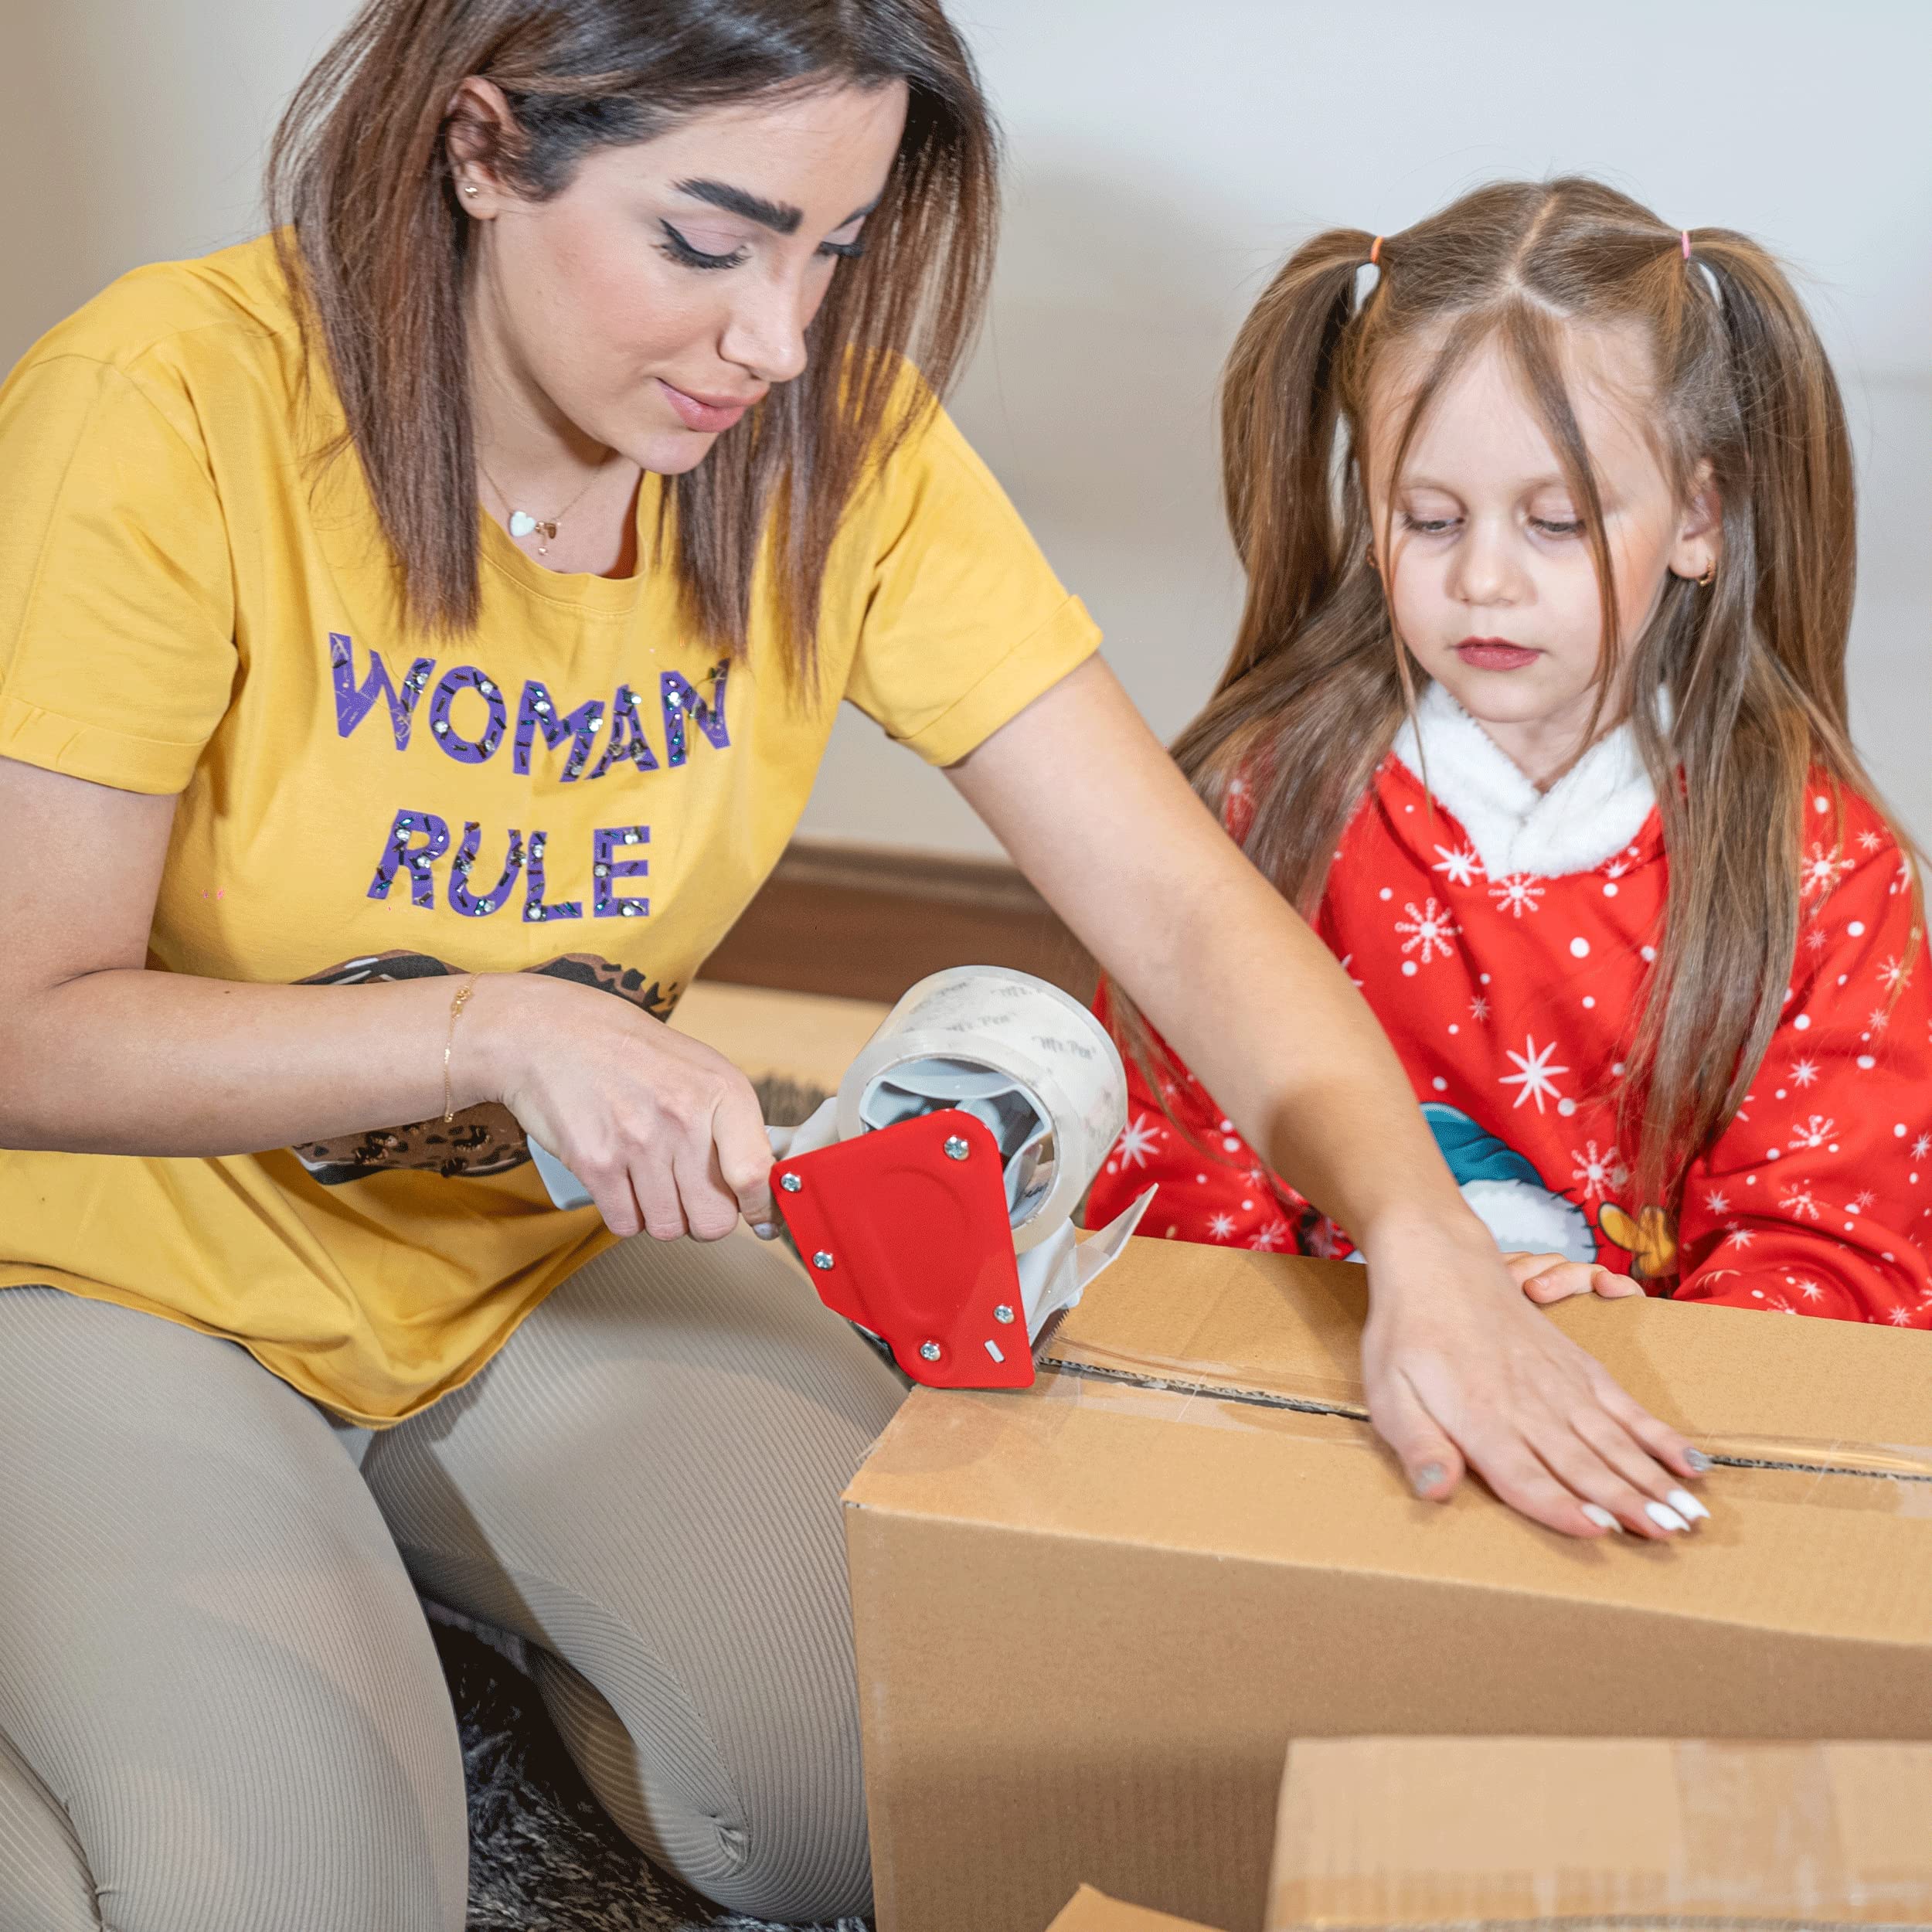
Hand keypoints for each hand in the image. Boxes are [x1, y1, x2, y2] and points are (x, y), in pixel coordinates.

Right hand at [466, 972, 774, 1242]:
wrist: (552, 1032)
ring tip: (648, 1178)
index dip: (758, 1208)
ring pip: (668, 1228)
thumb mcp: (700, 1070)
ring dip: (659, 1214)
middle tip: (688, 1194)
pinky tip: (621, 1183)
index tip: (757, 1219)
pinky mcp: (596, 1162)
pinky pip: (625, 1224)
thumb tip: (758, 1187)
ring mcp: (639, 1142)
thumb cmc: (631, 1053)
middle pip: (713, 1220)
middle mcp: (684, 1117)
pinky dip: (624, 1214)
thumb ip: (733, 1124)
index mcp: (722, 1091)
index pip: (754, 1174)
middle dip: (701, 1218)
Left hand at [1359, 1213, 1711, 1540]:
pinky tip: (1692, 1462)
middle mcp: (1528, 1406)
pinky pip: (1626, 1405)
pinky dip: (1660, 1435)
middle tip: (1671, 1536)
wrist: (1439, 1263)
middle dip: (1628, 1503)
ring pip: (1614, 1440)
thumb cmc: (1408, 1335)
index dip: (1560, 1506)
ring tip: (1692, 1515)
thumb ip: (1417, 1444)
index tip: (1600, 1532)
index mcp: (1480, 1418)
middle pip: (1582, 1463)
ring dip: (1654, 1479)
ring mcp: (1560, 1384)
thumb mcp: (1389, 1392)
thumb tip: (1437, 1492)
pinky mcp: (1579, 1367)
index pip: (1525, 1474)